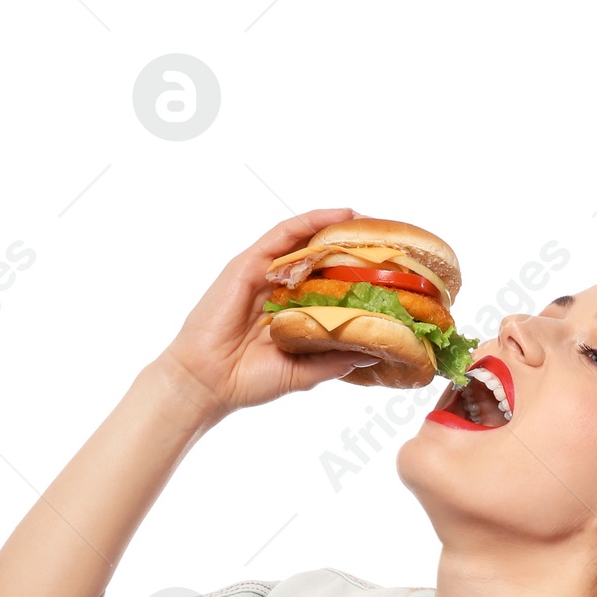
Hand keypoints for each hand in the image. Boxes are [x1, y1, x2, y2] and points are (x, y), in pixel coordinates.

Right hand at [157, 208, 380, 423]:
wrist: (208, 382)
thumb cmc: (248, 381)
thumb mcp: (303, 373)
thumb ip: (334, 360)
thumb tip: (374, 353)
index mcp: (290, 313)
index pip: (328, 285)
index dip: (355, 275)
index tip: (388, 272)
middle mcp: (278, 289)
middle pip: (319, 258)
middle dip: (350, 247)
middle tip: (385, 239)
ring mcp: (263, 274)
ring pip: (304, 241)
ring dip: (336, 226)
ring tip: (368, 220)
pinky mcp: (248, 264)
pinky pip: (283, 235)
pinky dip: (310, 221)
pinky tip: (338, 215)